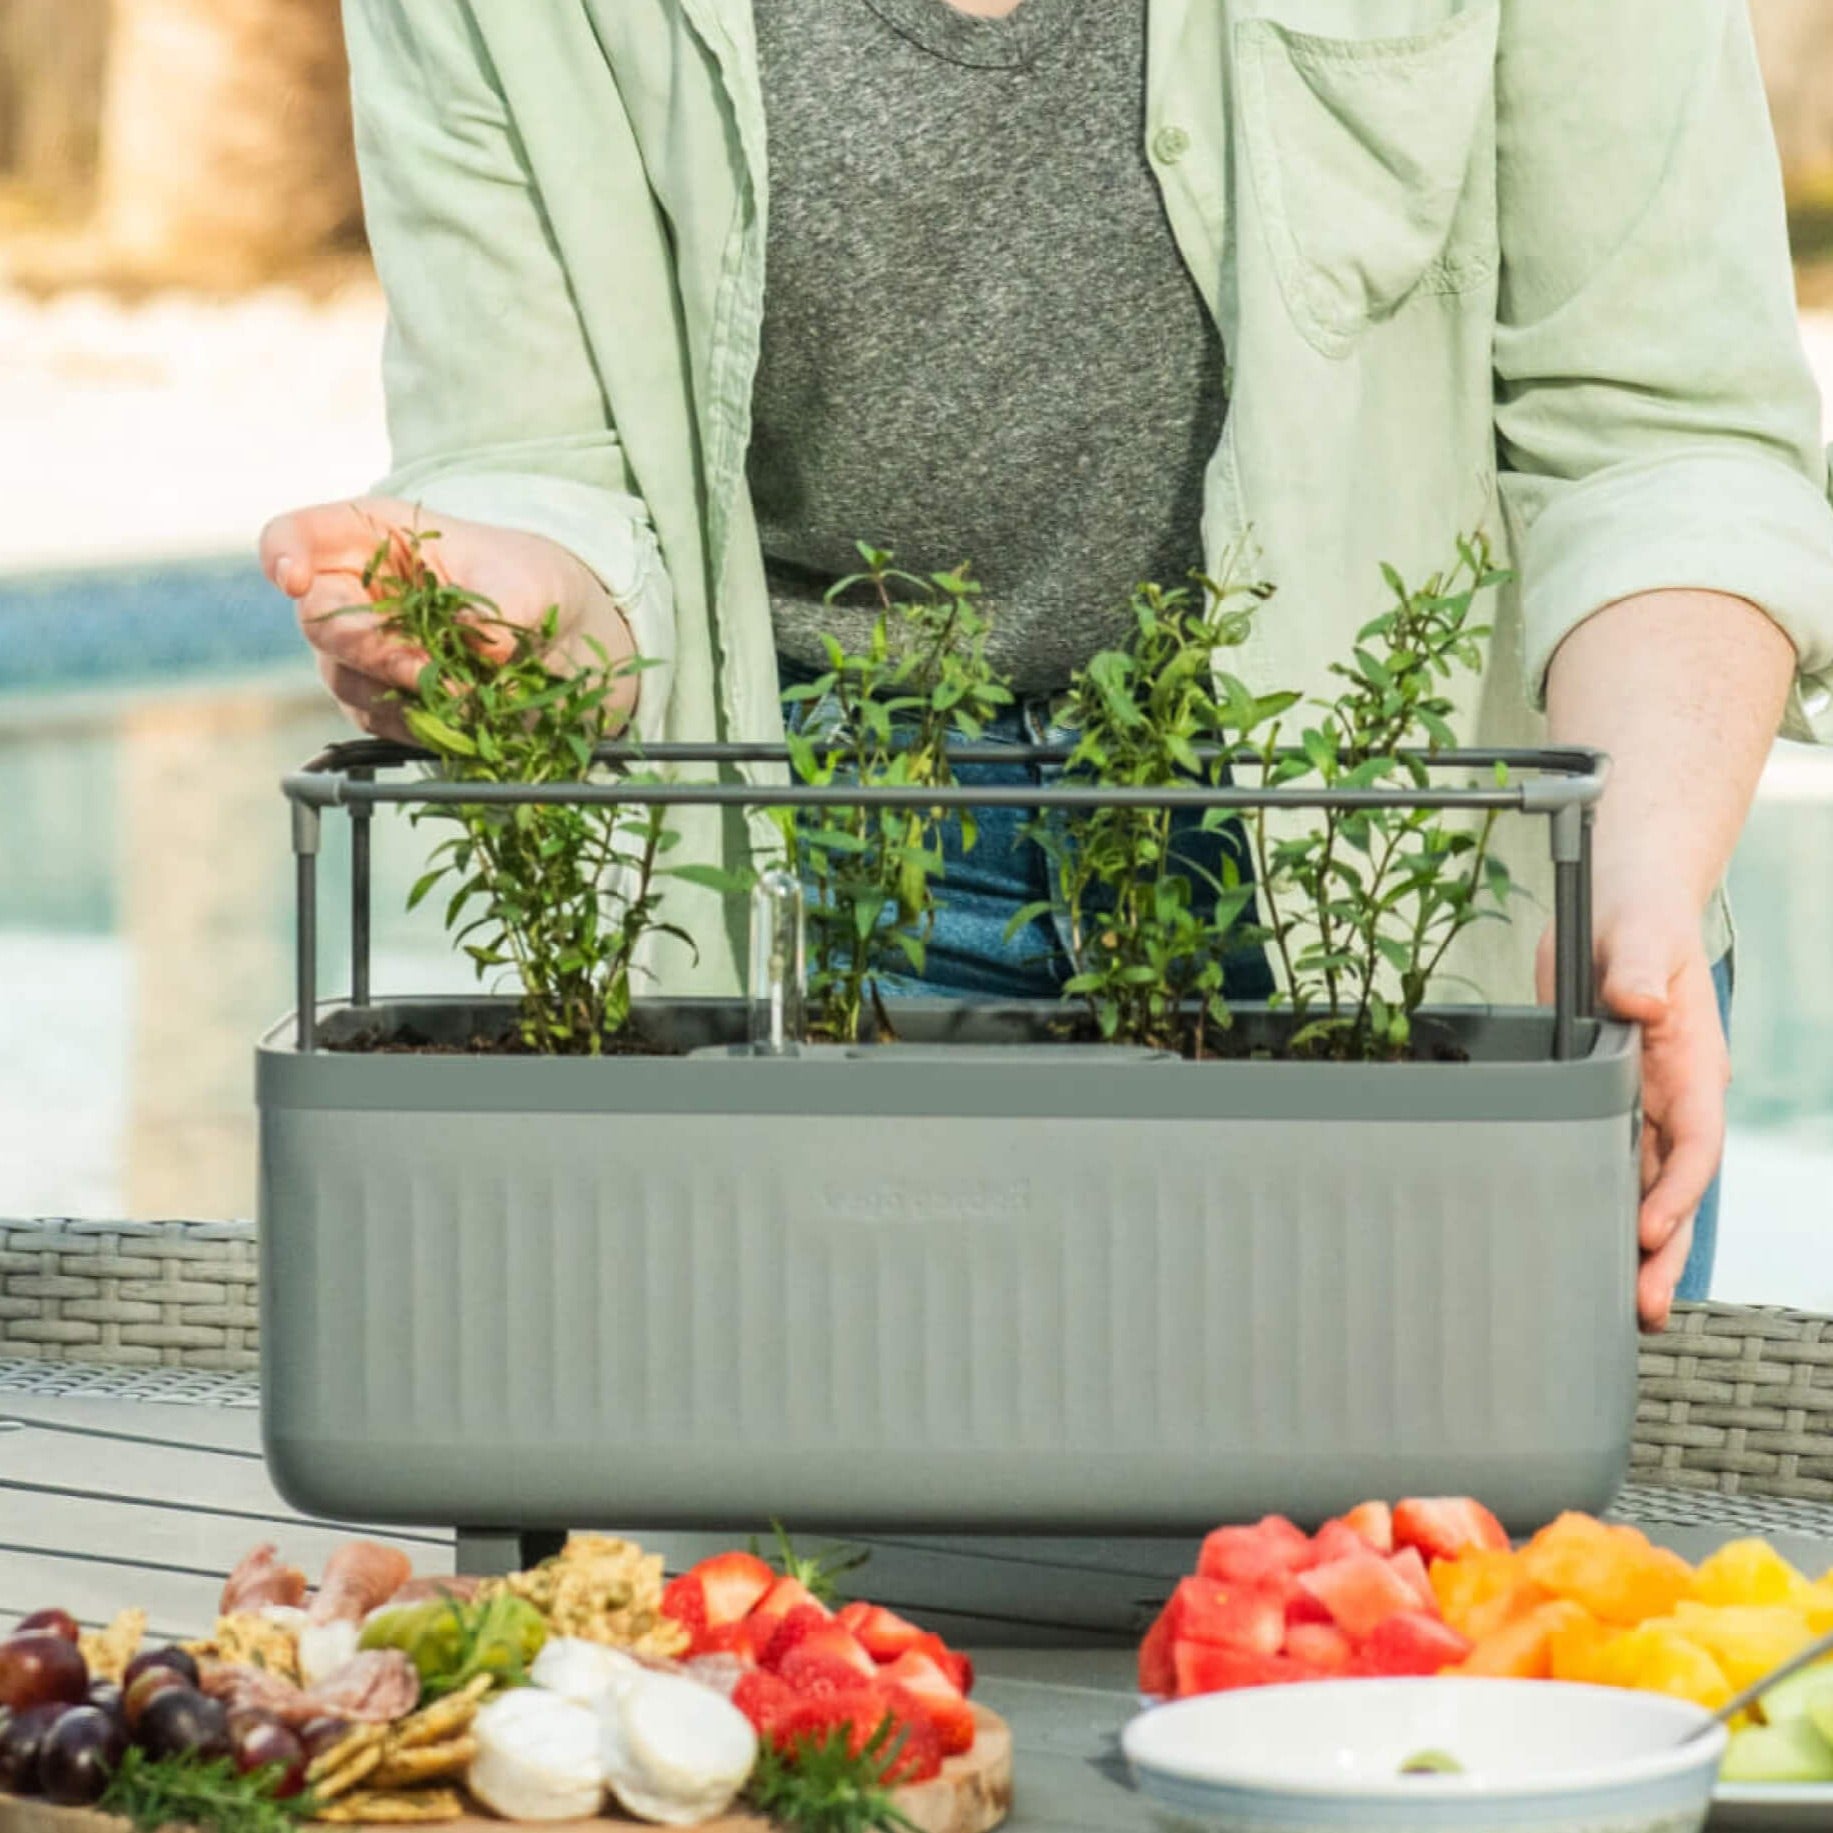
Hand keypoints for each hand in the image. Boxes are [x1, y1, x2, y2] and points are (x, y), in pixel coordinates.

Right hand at [259, 496, 634, 741]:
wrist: (559, 641)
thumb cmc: (531, 585)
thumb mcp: (528, 582)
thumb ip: (498, 608)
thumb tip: (479, 643)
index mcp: (372, 537)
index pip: (297, 535)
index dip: (283, 555)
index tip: (296, 580)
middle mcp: (353, 593)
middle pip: (317, 619)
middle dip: (371, 648)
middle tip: (427, 668)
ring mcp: (361, 650)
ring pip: (344, 677)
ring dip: (401, 693)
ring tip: (467, 697)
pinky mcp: (380, 700)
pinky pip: (376, 719)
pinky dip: (418, 724)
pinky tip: (460, 718)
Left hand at [1537, 897, 1728, 1332]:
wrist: (1622, 905)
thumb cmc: (1636, 916)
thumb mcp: (1639, 932)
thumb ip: (1642, 967)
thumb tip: (1642, 1001)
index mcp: (1691, 1063)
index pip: (1694, 1138)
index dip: (1678, 1187)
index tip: (1654, 1228)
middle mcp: (1672, 1095)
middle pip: (1673, 1184)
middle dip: (1663, 1247)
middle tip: (1643, 1307)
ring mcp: (1639, 1104)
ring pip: (1642, 1188)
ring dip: (1634, 1247)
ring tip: (1621, 1311)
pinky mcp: (1600, 1102)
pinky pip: (1605, 1166)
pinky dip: (1599, 1211)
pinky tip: (1580, 1255)